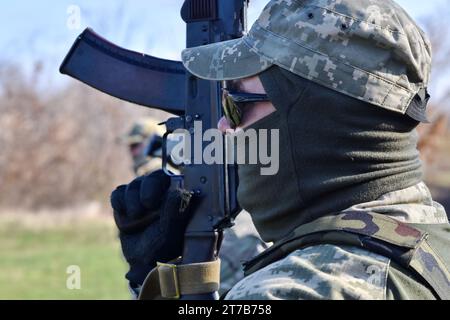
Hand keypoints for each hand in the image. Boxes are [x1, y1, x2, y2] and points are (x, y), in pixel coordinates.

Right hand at [110, 170, 192, 286]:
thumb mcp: (171, 232)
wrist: (143, 261)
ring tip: (136, 218)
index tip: (152, 202)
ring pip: (134, 185)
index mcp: (177, 195)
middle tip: (144, 209)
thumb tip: (178, 190)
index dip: (159, 185)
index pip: (170, 177)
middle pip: (151, 178)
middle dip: (146, 191)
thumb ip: (175, 211)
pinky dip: (119, 202)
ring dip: (132, 200)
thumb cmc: (163, 246)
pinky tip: (126, 215)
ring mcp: (142, 195)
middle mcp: (161, 191)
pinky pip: (119, 193)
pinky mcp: (126, 201)